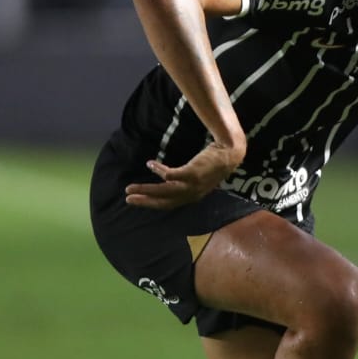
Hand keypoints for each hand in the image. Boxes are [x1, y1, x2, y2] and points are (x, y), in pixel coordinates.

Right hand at [124, 141, 243, 209]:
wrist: (229, 154)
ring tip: (130, 187)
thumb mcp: (198, 178)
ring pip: (163, 191)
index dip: (151, 204)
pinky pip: (169, 174)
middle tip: (128, 198)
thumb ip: (185, 182)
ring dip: (145, 189)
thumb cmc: (212, 164)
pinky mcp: (192, 174)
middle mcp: (192, 195)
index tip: (137, 201)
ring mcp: (192, 185)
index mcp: (192, 197)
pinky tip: (150, 163)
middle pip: (163, 202)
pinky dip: (158, 170)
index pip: (168, 205)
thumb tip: (168, 179)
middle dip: (144, 201)